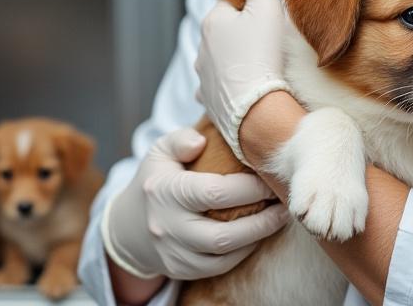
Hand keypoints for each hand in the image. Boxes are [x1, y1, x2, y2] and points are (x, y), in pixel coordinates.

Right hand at [103, 127, 288, 281]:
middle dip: (261, 221)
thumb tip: (200, 141)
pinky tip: (257, 234)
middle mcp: (167, 226)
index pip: (214, 193)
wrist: (129, 227)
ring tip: (277, 218)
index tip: (268, 178)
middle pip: (222, 234)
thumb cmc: (155, 181)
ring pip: (223, 255)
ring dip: (257, 238)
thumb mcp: (159, 152)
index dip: (248, 188)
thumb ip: (180, 140)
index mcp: (164, 191)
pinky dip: (243, 252)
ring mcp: (173, 253)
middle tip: (283, 203)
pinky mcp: (181, 270)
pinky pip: (219, 267)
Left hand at [196, 0, 289, 161]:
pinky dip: (228, 84)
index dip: (249, 7)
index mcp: (212, 22)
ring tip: (258, 67)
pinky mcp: (208, 99)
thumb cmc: (263, 54)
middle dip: (241, 34)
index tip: (266, 19)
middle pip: (224, 31)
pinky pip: (217, 86)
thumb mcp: (267, 7)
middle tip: (267, 43)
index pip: (229, 3)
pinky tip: (244, 87)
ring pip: (219, 59)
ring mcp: (203, 75)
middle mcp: (201, 47)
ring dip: (234, 59)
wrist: (256, 107)